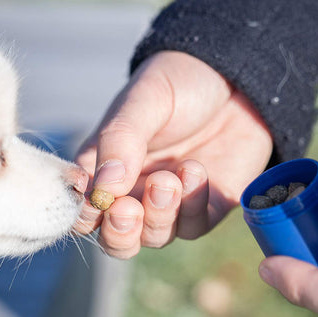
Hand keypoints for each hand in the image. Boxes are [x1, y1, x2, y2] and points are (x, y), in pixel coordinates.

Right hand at [75, 51, 272, 257]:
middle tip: (128, 210)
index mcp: (103, 168)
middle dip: (120, 233)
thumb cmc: (179, 83)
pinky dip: (192, 207)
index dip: (86, 213)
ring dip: (159, 214)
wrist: (235, 77)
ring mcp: (170, 204)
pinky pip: (193, 226)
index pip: (82, 209)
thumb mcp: (145, 100)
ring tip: (169, 178)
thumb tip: (105, 188)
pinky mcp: (205, 207)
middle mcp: (132, 193)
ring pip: (154, 237)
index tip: (99, 197)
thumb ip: (121, 140)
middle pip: (114, 239)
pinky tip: (195, 172)